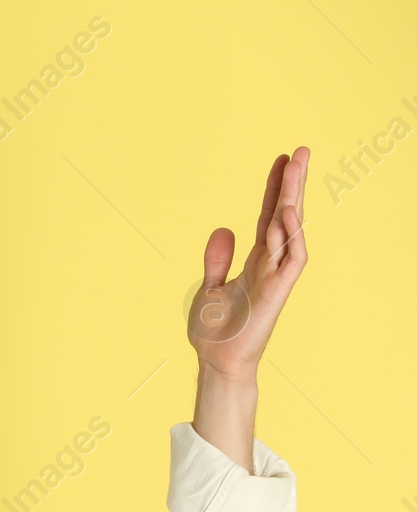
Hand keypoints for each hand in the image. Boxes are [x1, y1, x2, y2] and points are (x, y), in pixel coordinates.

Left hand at [187, 146, 309, 378]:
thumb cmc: (216, 331)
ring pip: (291, 230)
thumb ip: (218, 259)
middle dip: (292, 183)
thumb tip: (223, 228)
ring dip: (293, 199)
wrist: (216, 362)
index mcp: (256, 260)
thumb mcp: (210, 287)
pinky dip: (291, 236)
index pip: (268, 216)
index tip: (281, 160)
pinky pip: (291, 259)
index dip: (275, 188)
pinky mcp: (277, 292)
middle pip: (285, 215)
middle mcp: (270, 264)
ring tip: (296, 167)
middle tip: (301, 150)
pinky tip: (286, 212)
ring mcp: (276, 277)